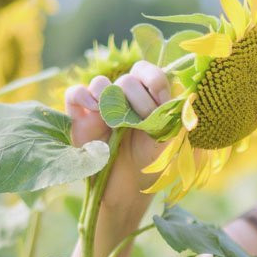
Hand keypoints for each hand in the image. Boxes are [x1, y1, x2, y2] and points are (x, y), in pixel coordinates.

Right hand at [65, 60, 172, 209]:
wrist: (129, 185)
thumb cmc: (152, 160)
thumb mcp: (170, 139)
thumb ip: (174, 116)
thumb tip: (180, 96)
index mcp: (147, 95)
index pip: (147, 72)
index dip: (154, 81)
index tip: (160, 100)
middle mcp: (124, 96)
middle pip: (127, 80)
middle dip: (138, 101)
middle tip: (142, 123)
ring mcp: (100, 104)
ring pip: (100, 83)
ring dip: (111, 100)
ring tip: (116, 124)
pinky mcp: (80, 116)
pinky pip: (75, 93)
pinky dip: (83, 96)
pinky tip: (94, 112)